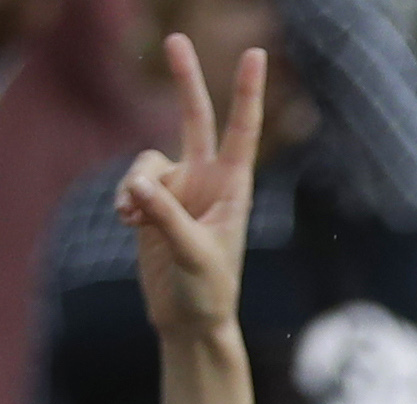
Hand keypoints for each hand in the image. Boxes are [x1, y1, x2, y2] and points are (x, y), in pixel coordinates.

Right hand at [114, 35, 258, 349]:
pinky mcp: (154, 201)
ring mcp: (180, 188)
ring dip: (134, 185)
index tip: (255, 54)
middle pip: (194, 118)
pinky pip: (132, 183)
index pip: (241, 131)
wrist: (189, 317)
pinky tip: (130, 225)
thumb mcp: (193, 256)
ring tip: (135, 218)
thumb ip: (167, 218)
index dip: (246, 92)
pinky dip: (126, 199)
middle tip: (175, 39)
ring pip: (145, 161)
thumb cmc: (208, 291)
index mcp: (233, 188)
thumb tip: (140, 185)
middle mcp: (208, 180)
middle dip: (184, 80)